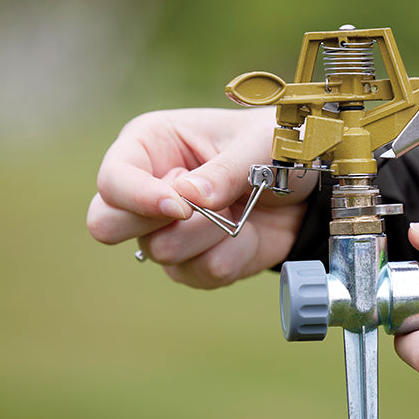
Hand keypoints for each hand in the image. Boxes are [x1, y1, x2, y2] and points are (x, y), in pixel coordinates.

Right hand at [87, 108, 316, 288]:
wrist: (313, 189)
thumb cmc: (280, 148)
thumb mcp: (261, 145)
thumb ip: (225, 170)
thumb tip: (190, 198)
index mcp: (149, 144)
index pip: (112, 181)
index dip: (137, 198)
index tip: (179, 206)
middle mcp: (148, 187)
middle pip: (106, 224)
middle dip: (156, 223)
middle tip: (198, 210)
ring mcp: (165, 229)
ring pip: (160, 253)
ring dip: (209, 236)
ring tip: (241, 211)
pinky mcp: (190, 262)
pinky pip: (198, 274)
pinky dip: (231, 256)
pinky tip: (248, 233)